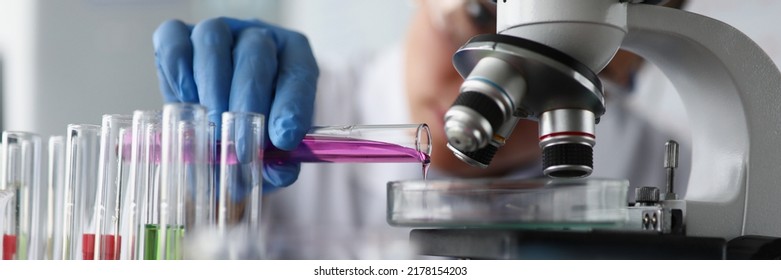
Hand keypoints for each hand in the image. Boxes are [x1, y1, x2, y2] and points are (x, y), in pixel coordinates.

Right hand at [153, 17, 317, 190]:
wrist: (216, 132)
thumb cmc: (252, 136)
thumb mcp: (270, 153)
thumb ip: (280, 163)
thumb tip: (279, 171)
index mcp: (293, 58)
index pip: (299, 72)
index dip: (293, 105)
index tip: (285, 139)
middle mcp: (258, 37)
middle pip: (256, 52)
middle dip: (248, 101)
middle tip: (242, 144)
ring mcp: (219, 31)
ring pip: (213, 40)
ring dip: (213, 88)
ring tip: (214, 129)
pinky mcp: (178, 35)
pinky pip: (174, 40)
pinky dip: (177, 70)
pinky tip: (185, 101)